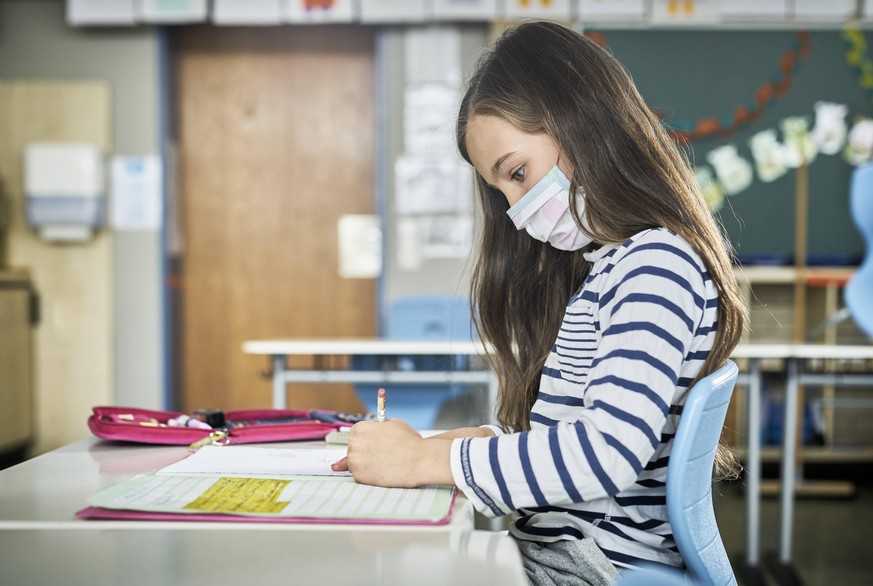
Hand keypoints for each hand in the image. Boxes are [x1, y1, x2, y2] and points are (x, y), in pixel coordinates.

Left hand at [330, 419, 452, 487]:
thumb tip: (367, 436)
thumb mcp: (392, 425)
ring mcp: (354, 461)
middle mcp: (353, 443)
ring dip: (366, 464)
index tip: (377, 445)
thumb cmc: (409, 441)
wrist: (419, 459)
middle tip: (383, 455)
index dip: (368, 441)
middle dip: (365, 453)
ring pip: (355, 464)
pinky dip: (369, 475)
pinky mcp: (359, 476)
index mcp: (359, 428)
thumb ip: (376, 429)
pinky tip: (382, 471)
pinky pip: (360, 476)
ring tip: (384, 462)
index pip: (356, 435)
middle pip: (353, 450)